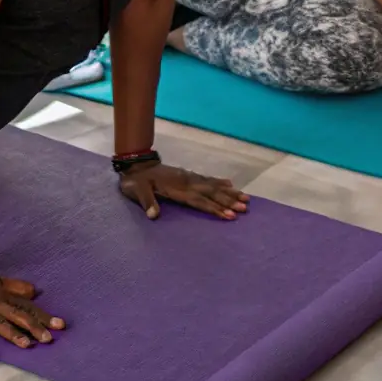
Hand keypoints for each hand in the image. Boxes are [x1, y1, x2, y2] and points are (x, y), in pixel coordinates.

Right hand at [0, 266, 64, 359]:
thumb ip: (15, 286)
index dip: (43, 315)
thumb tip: (37, 291)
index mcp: (2, 292)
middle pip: (16, 314)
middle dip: (33, 326)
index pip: (26, 305)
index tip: (60, 325)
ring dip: (12, 333)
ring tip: (26, 345)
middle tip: (49, 338)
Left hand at [119, 161, 249, 220]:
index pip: (199, 200)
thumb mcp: (137, 191)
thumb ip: (146, 202)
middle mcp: (187, 182)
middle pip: (211, 193)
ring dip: (229, 192)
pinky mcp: (188, 176)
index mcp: (176, 188)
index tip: (229, 215)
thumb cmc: (136, 182)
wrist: (135, 164)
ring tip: (245, 198)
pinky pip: (207, 179)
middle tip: (245, 207)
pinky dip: (219, 182)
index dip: (214, 208)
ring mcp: (188, 177)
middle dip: (229, 201)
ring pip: (213, 185)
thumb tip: (154, 215)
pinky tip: (230, 184)